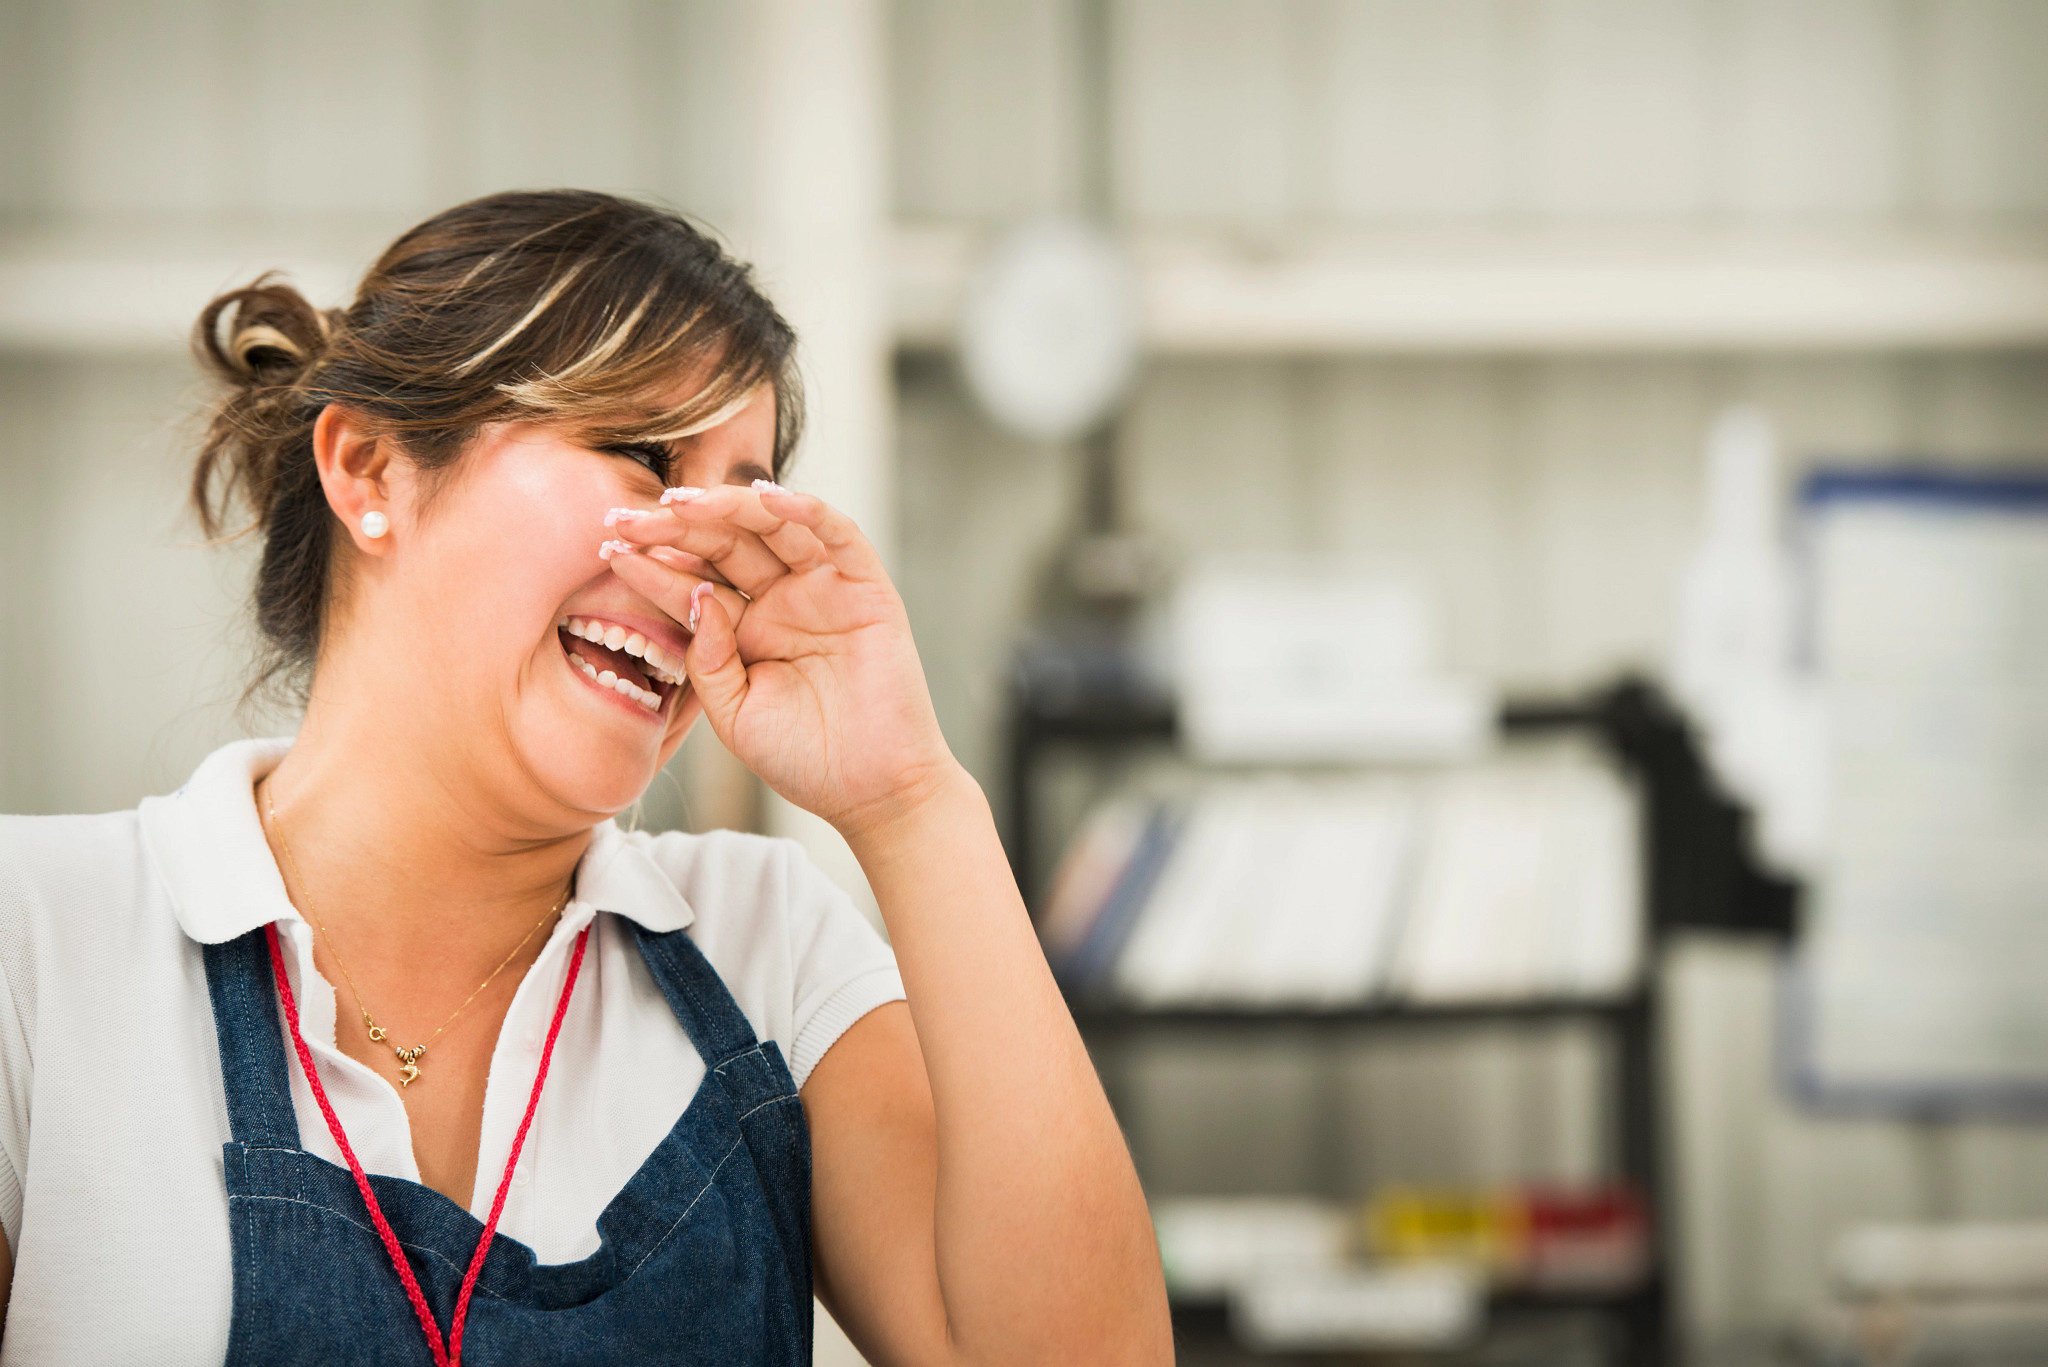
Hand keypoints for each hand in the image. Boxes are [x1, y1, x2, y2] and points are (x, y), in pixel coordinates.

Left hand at [602, 484, 958, 836]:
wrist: (872, 791)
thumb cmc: (803, 757)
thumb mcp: (733, 711)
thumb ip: (707, 659)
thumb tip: (696, 597)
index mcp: (745, 627)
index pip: (692, 582)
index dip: (651, 564)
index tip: (607, 547)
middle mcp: (780, 599)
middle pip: (723, 543)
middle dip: (675, 527)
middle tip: (626, 516)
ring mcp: (823, 588)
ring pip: (771, 527)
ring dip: (726, 507)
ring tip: (678, 502)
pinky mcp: (865, 586)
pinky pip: (836, 534)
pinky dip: (805, 509)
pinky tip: (766, 497)